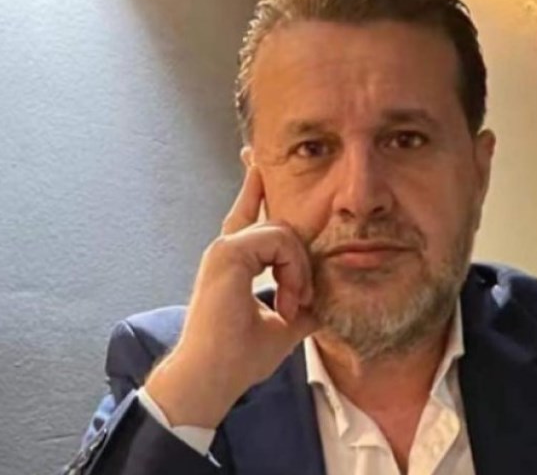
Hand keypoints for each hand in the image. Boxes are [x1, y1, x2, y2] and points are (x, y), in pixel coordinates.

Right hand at [144, 167, 318, 428]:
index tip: (254, 157)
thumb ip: (301, 305)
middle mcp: (225, 249)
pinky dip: (292, 269)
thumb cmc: (237, 359)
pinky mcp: (227, 253)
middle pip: (276, 222)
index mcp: (232, 262)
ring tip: (292, 306)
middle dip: (300, 260)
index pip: (248, 214)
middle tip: (298, 302)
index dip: (254, 186)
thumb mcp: (281, 327)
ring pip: (282, 232)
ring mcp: (224, 248)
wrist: (211, 378)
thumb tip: (325, 301)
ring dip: (298, 270)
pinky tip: (288, 299)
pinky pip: (278, 240)